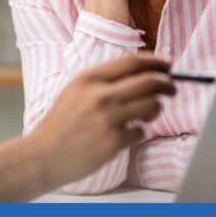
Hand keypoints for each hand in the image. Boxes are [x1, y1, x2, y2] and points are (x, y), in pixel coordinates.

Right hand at [29, 54, 174, 187]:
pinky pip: (141, 132)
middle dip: (167, 84)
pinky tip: (124, 135)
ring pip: (151, 106)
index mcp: (89, 79)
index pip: (132, 62)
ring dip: (155, 108)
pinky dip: (138, 132)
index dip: (155, 62)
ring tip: (147, 113)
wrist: (43, 154)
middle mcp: (100, 95)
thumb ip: (103, 81)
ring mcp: (108, 119)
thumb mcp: (75, 91)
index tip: (167, 65)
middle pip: (148, 82)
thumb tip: (140, 72)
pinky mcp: (114, 141)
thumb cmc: (60, 123)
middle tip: (172, 88)